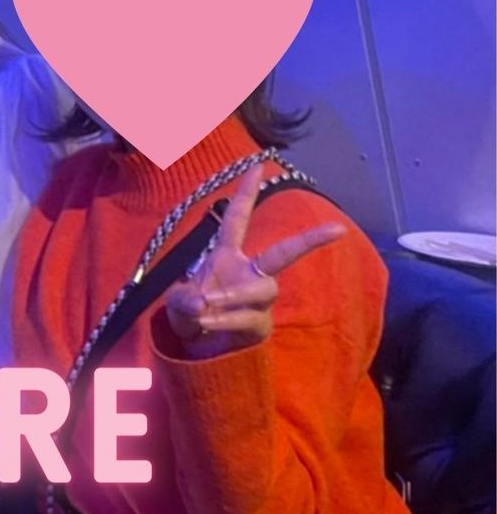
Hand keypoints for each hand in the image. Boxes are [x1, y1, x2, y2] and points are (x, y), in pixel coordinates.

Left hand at [165, 164, 346, 357]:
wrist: (196, 347)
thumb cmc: (190, 311)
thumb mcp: (177, 301)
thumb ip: (183, 299)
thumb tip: (201, 302)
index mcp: (226, 255)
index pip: (238, 219)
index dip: (246, 193)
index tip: (258, 166)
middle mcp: (248, 272)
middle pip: (283, 253)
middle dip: (309, 240)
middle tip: (337, 229)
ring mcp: (257, 299)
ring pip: (263, 289)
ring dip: (234, 294)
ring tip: (206, 304)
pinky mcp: (260, 324)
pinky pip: (249, 317)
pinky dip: (225, 319)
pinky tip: (205, 322)